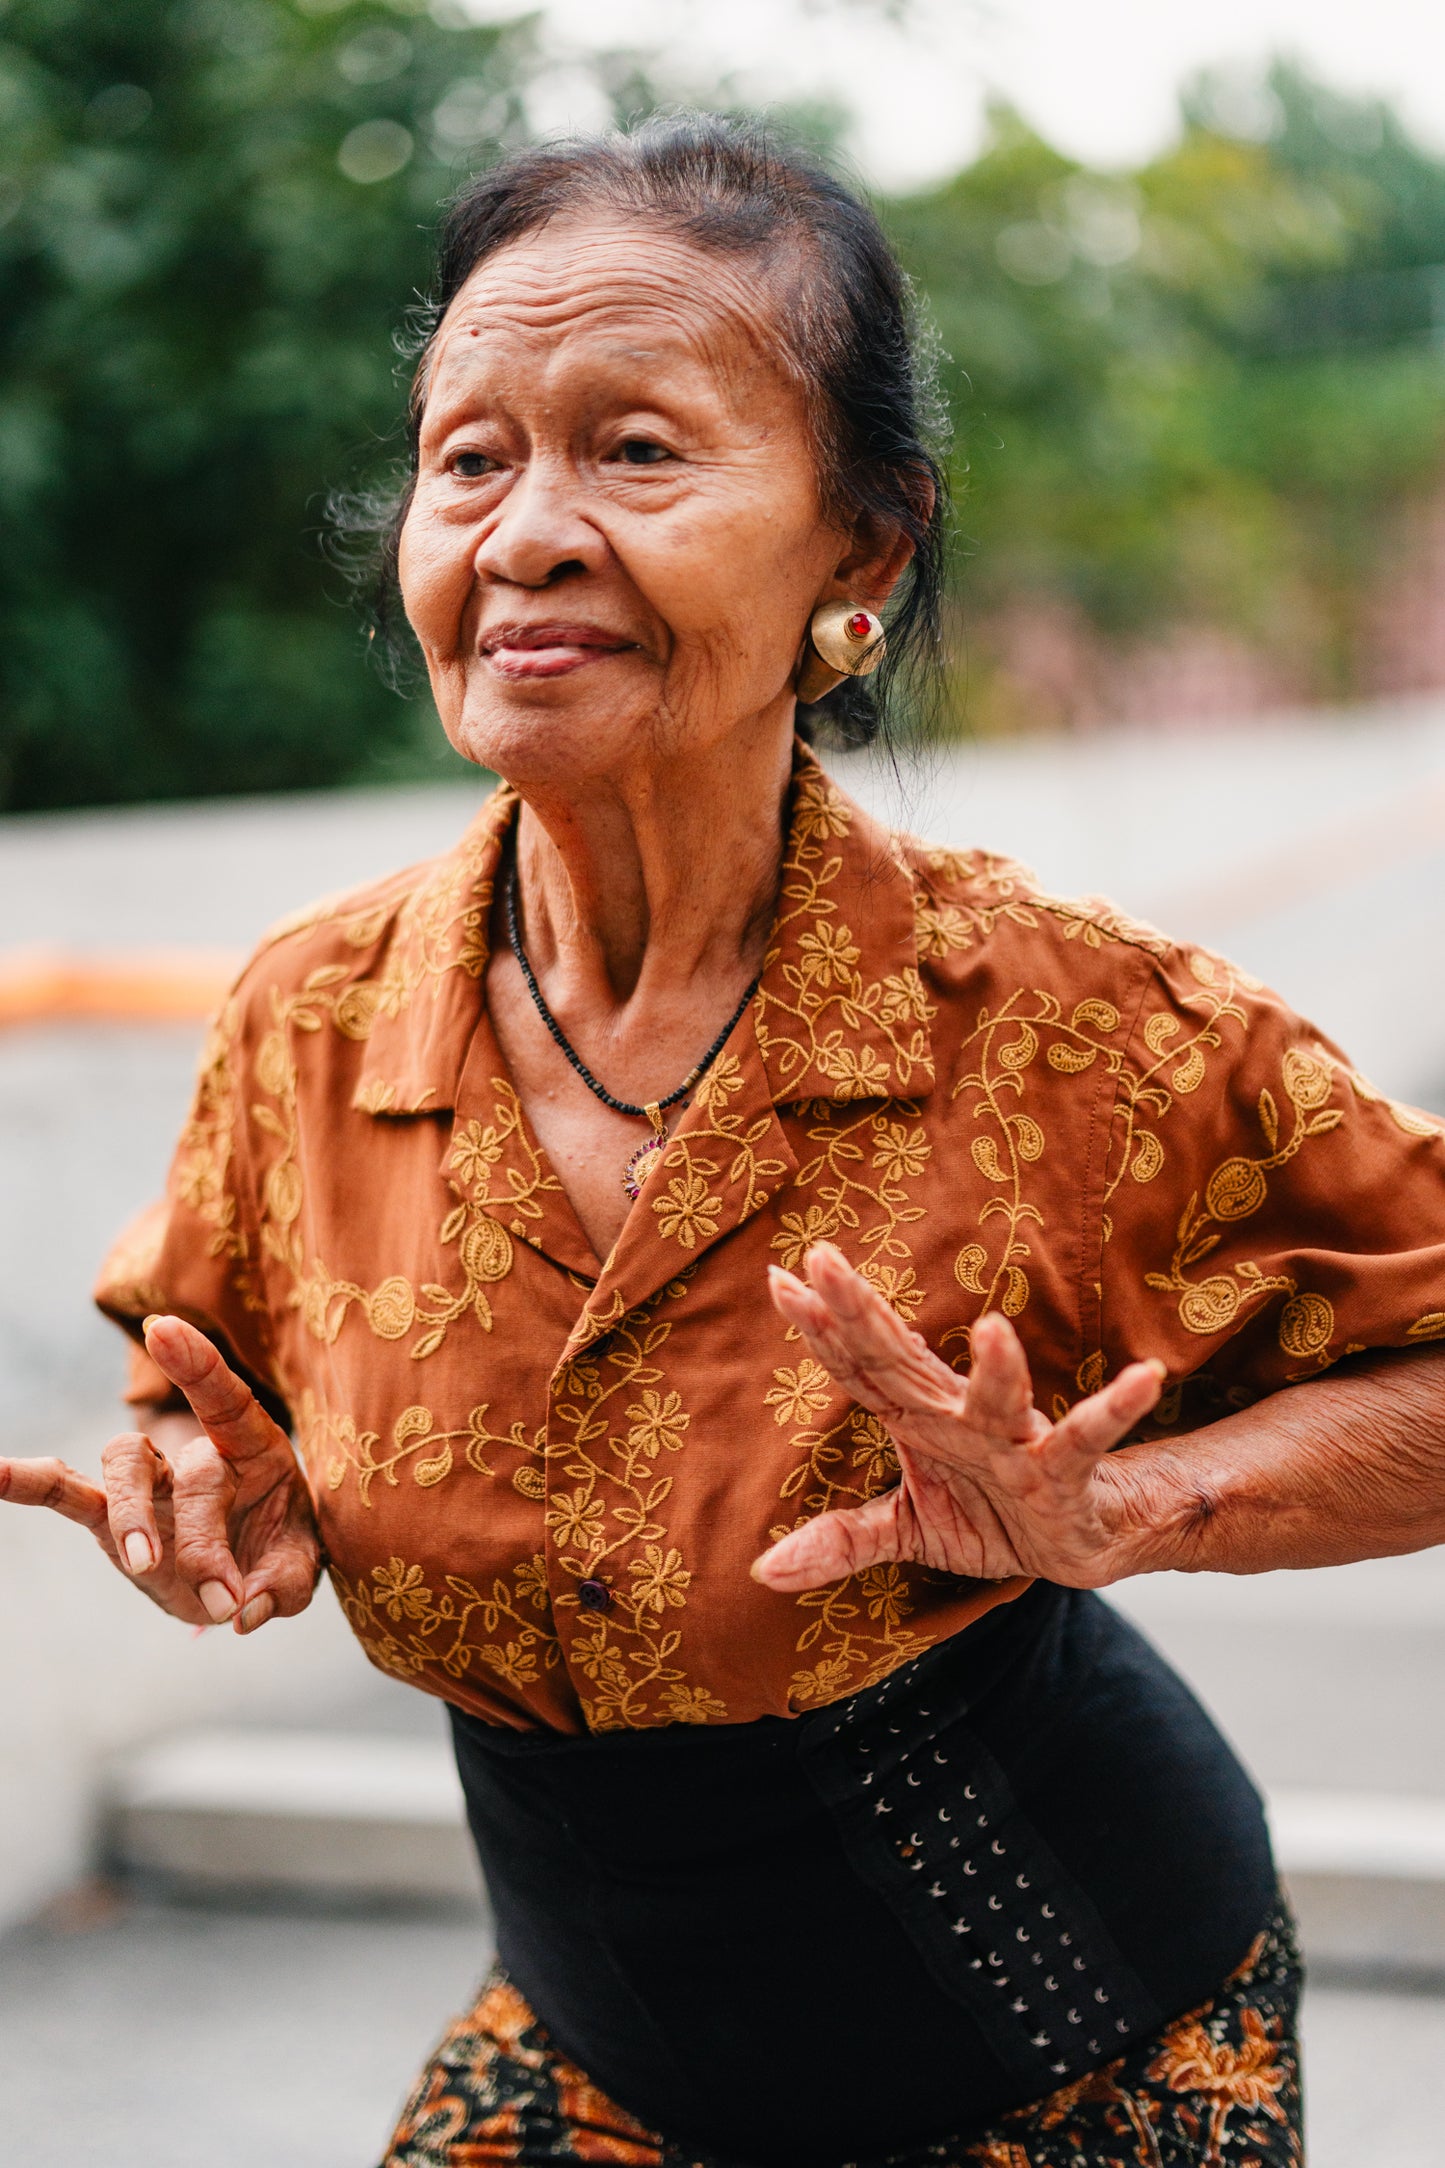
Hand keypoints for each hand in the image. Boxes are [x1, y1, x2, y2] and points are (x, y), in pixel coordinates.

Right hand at [0, 1316, 319, 1633]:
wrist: (242, 1572)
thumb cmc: (275, 1548)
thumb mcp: (297, 1565)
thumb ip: (283, 1585)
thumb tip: (246, 1613)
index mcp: (251, 1446)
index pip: (225, 1396)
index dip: (197, 1363)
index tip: (164, 1330)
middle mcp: (194, 1451)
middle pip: (194, 1472)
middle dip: (206, 1539)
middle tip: (224, 1597)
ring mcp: (150, 1480)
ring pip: (126, 1465)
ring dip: (132, 1514)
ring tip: (142, 1563)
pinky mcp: (111, 1514)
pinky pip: (65, 1492)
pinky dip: (29, 1483)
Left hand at [753, 1244, 1166, 1592]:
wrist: (1076, 1540)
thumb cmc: (990, 1513)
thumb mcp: (908, 1528)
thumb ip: (841, 1541)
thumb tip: (762, 1573)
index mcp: (918, 1417)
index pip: (858, 1367)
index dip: (820, 1330)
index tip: (779, 1280)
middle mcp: (959, 1417)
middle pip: (903, 1362)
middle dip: (864, 1314)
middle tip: (827, 1261)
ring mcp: (1012, 1442)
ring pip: (997, 1401)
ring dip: (998, 1369)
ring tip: (993, 1327)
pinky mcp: (1063, 1473)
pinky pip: (1087, 1441)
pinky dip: (1114, 1409)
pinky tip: (1144, 1379)